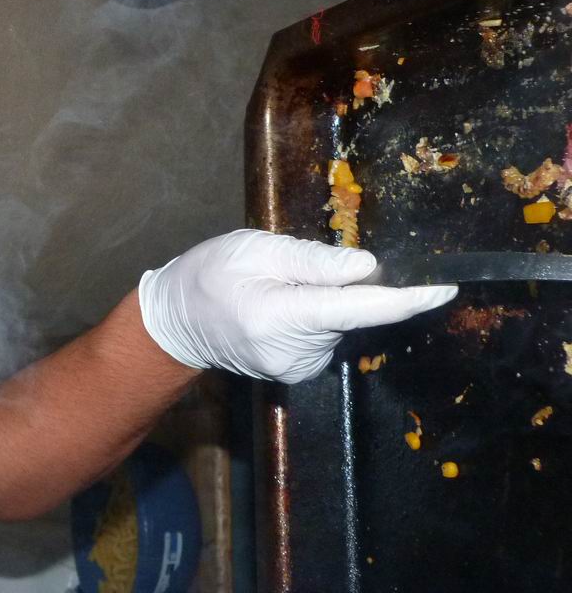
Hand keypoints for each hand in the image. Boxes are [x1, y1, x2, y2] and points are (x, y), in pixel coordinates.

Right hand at [137, 229, 457, 383]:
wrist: (175, 322)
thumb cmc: (208, 276)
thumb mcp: (255, 249)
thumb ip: (313, 260)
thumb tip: (369, 267)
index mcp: (282, 315)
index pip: (361, 308)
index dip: (408, 298)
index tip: (446, 288)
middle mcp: (296, 352)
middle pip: (352, 313)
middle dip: (342, 285)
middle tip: (290, 267)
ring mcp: (298, 368)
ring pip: (341, 324)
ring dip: (325, 301)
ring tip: (277, 286)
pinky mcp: (299, 372)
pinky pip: (327, 335)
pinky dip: (316, 317)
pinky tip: (280, 307)